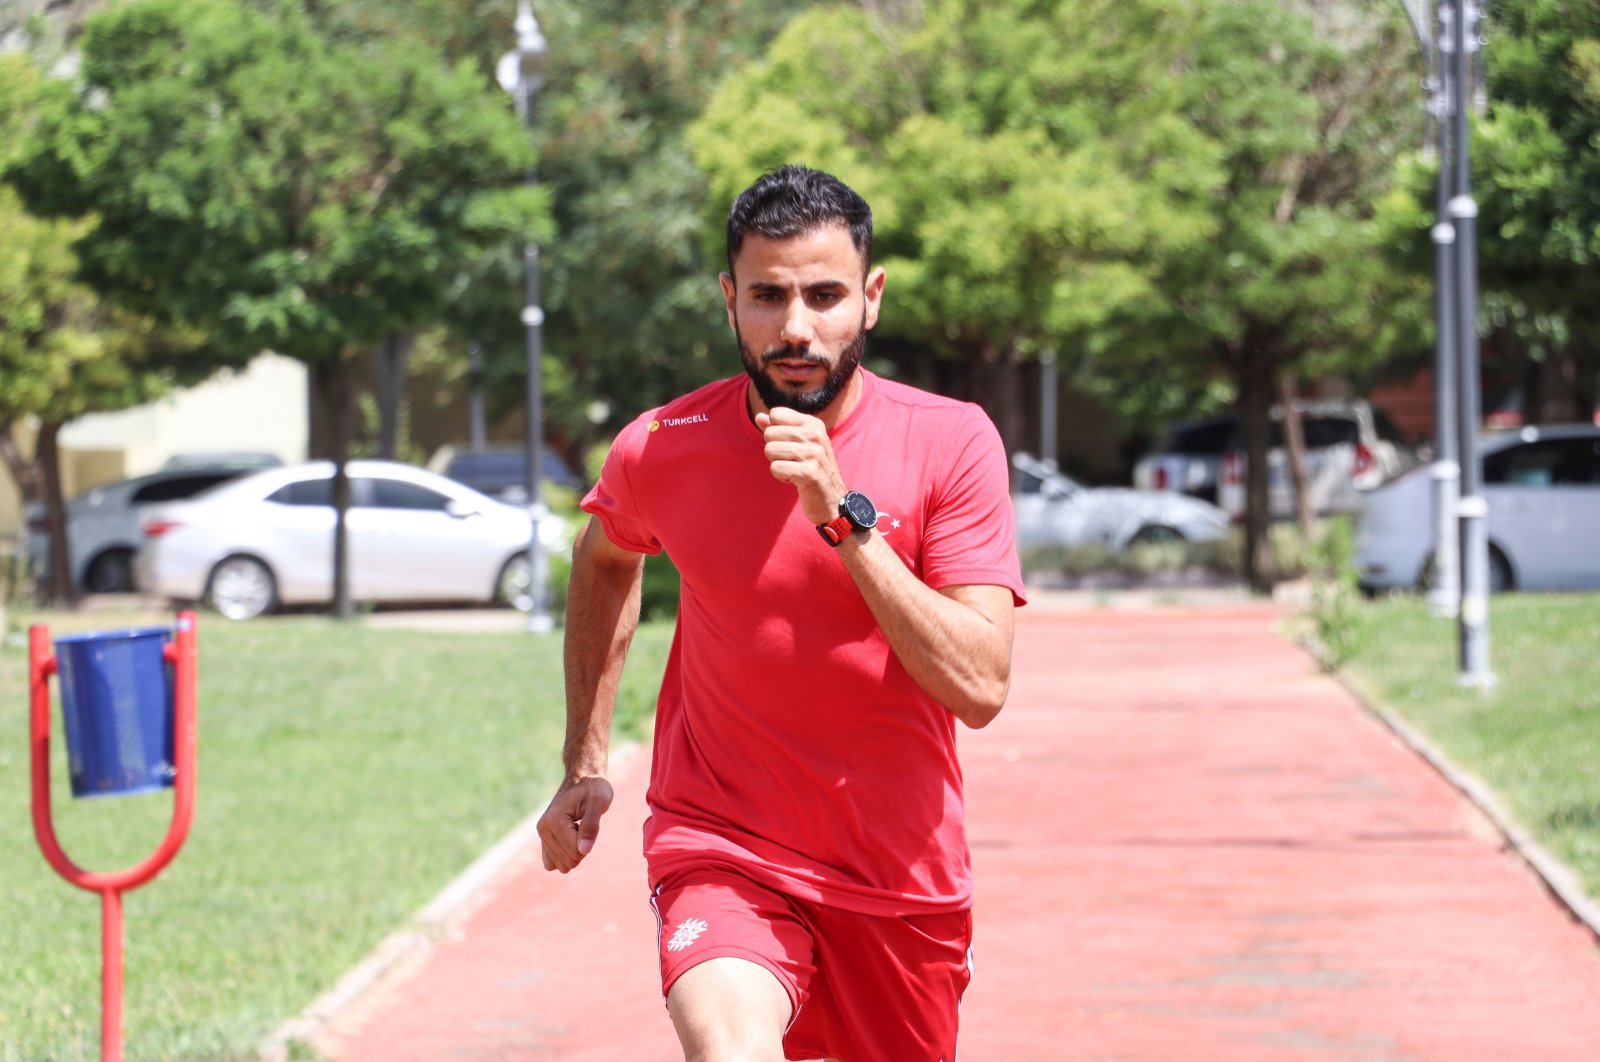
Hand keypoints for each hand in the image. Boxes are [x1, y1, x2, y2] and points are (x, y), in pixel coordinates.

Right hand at [537, 775, 614, 872]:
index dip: (589, 842)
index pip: (576, 852)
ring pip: (562, 865)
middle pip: (569, 861)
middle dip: (582, 848)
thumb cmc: (593, 788)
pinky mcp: (543, 838)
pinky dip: (565, 856)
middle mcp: (543, 829)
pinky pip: (552, 863)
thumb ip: (591, 826)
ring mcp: (542, 834)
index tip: (589, 822)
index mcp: (555, 821)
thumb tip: (584, 851)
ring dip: (575, 851)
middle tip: (584, 825)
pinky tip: (570, 838)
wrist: (582, 777)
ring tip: (578, 829)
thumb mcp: (599, 803)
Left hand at [755, 408, 846, 524]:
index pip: (776, 414)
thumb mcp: (799, 444)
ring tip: (795, 470)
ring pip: (770, 450)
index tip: (791, 446)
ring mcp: (814, 453)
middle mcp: (816, 435)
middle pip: (769, 433)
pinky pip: (775, 468)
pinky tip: (797, 480)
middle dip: (775, 451)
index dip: (776, 433)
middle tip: (793, 462)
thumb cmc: (812, 469)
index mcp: (814, 424)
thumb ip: (778, 429)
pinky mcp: (808, 472)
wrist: (832, 499)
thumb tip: (759, 416)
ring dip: (778, 464)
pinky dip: (782, 477)